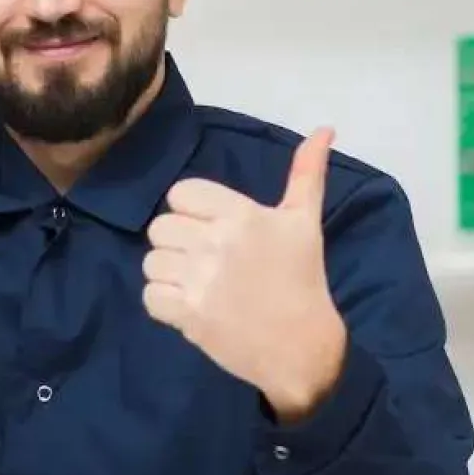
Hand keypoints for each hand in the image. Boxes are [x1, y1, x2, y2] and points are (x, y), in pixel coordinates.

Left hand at [141, 128, 347, 422]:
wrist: (302, 346)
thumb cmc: (302, 279)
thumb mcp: (304, 221)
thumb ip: (306, 173)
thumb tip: (324, 128)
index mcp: (240, 215)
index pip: (181, 193)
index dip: (190, 209)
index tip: (211, 227)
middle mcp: (215, 243)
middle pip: (160, 226)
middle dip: (178, 242)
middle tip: (204, 258)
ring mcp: (199, 280)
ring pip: (151, 261)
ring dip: (168, 273)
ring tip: (197, 283)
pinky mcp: (187, 314)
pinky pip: (149, 296)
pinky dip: (164, 303)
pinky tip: (189, 305)